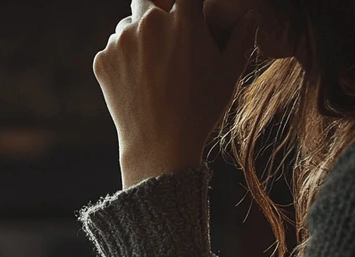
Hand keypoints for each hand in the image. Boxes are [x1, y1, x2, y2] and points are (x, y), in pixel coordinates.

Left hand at [94, 0, 256, 187]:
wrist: (160, 145)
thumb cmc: (200, 108)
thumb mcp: (229, 72)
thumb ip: (242, 37)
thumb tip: (253, 14)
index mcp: (183, 19)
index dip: (184, 3)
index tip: (185, 13)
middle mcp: (149, 24)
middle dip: (155, 9)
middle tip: (164, 32)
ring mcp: (121, 42)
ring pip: (126, 25)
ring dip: (136, 35)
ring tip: (151, 62)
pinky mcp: (102, 62)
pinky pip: (111, 48)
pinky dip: (120, 58)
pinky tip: (136, 79)